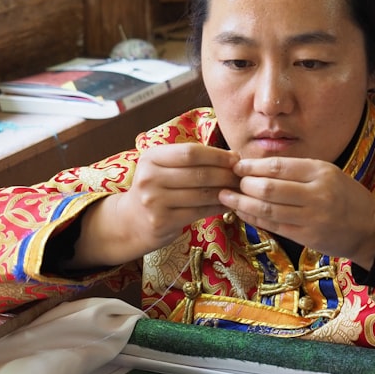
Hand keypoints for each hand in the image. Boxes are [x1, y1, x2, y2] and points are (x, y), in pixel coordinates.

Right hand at [78, 143, 240, 265]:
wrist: (131, 221)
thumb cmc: (157, 189)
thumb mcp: (164, 167)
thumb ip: (192, 160)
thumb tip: (235, 156)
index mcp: (151, 157)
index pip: (191, 152)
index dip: (217, 155)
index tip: (236, 159)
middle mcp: (149, 177)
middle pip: (199, 174)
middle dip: (226, 175)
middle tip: (243, 177)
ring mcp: (154, 201)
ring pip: (202, 194)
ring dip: (226, 192)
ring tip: (240, 191)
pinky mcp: (162, 221)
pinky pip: (199, 212)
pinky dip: (218, 207)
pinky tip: (229, 204)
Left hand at [220, 157, 374, 269]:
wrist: (370, 228)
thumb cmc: (345, 197)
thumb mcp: (328, 174)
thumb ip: (297, 171)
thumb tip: (257, 168)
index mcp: (321, 172)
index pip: (278, 166)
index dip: (252, 166)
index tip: (237, 166)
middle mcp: (317, 193)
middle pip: (269, 188)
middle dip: (244, 185)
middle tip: (230, 183)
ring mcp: (312, 217)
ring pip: (268, 209)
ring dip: (243, 204)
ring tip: (227, 198)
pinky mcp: (308, 237)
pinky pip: (274, 226)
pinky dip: (254, 219)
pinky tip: (243, 213)